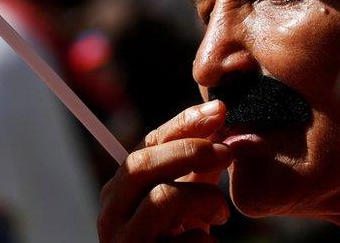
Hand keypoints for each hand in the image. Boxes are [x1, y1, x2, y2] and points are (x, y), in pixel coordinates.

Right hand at [99, 101, 232, 241]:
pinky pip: (185, 242)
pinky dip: (205, 241)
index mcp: (120, 188)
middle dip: (189, 150)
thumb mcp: (187, 198)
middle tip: (227, 151)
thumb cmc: (180, 241)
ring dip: (204, 200)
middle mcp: (112, 211)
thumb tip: (223, 118)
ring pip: (163, 199)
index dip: (183, 124)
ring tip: (220, 216)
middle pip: (141, 163)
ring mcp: (124, 240)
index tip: (218, 110)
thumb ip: (198, 163)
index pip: (147, 144)